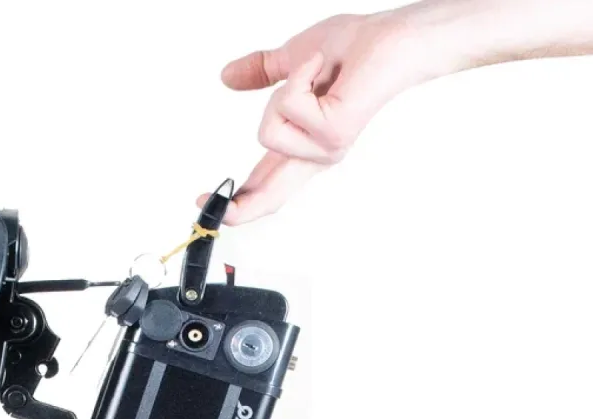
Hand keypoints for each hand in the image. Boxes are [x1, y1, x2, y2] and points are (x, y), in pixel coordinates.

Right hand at [205, 12, 433, 223]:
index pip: (264, 185)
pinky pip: (289, 105)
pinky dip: (299, 75)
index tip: (203, 205)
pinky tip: (321, 68)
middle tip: (201, 202)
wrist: (390, 38)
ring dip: (284, 89)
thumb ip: (260, 72)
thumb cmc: (354, 48)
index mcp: (301, 145)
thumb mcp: (291, 61)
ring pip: (267, 131)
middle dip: (236, 205)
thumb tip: (228, 77)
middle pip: (267, 198)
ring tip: (313, 73)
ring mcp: (324, 149)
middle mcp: (313, 155)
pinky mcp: (333, 134)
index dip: (234, 201)